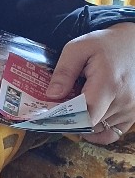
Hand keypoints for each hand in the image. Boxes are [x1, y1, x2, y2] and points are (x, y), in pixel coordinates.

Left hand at [46, 22, 134, 144]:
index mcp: (108, 84)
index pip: (84, 115)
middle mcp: (123, 101)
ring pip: (98, 130)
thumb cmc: (106, 44)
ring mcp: (131, 110)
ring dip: (83, 123)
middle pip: (89, 123)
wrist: (134, 44)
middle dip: (70, 119)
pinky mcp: (134, 115)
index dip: (65, 118)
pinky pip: (112, 134)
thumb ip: (64, 72)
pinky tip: (88, 119)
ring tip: (76, 107)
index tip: (51, 113)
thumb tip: (52, 96)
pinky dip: (97, 131)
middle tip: (58, 108)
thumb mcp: (78, 48)